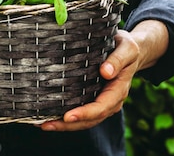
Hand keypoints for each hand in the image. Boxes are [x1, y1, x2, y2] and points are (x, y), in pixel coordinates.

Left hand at [40, 20, 167, 131]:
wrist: (129, 51)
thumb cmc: (126, 47)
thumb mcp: (127, 48)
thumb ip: (118, 59)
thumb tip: (105, 72)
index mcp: (119, 90)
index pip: (101, 107)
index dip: (85, 114)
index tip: (68, 117)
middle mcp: (111, 101)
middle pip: (90, 120)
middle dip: (68, 125)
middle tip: (46, 125)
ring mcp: (102, 102)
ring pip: (84, 121)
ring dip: (64, 125)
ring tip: (43, 124)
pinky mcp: (93, 99)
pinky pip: (81, 112)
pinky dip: (65, 118)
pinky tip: (49, 116)